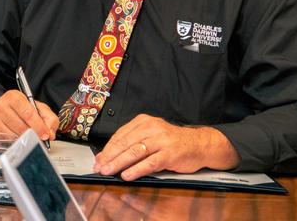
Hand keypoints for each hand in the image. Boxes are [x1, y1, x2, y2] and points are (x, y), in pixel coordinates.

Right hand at [0, 90, 58, 141]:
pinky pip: (8, 141)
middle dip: (34, 135)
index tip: (46, 134)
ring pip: (15, 136)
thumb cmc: (17, 109)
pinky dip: (17, 143)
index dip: (39, 126)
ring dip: (26, 140)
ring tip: (30, 138)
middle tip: (40, 139)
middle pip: (22, 126)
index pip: (29, 114)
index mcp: (14, 97)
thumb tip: (50, 133)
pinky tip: (20, 139)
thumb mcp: (36, 107)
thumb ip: (48, 117)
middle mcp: (2, 106)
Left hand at [93, 114, 239, 180]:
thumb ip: (133, 142)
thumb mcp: (152, 134)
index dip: (107, 149)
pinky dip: (136, 169)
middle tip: (99, 167)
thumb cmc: (172, 141)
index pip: (120, 135)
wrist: (198, 144)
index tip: (98, 159)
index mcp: (144, 121)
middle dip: (110, 157)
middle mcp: (151, 128)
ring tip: (108, 171)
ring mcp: (161, 140)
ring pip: (134, 152)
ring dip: (118, 163)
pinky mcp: (169, 153)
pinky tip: (127, 175)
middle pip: (125, 143)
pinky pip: (149, 163)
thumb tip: (109, 156)